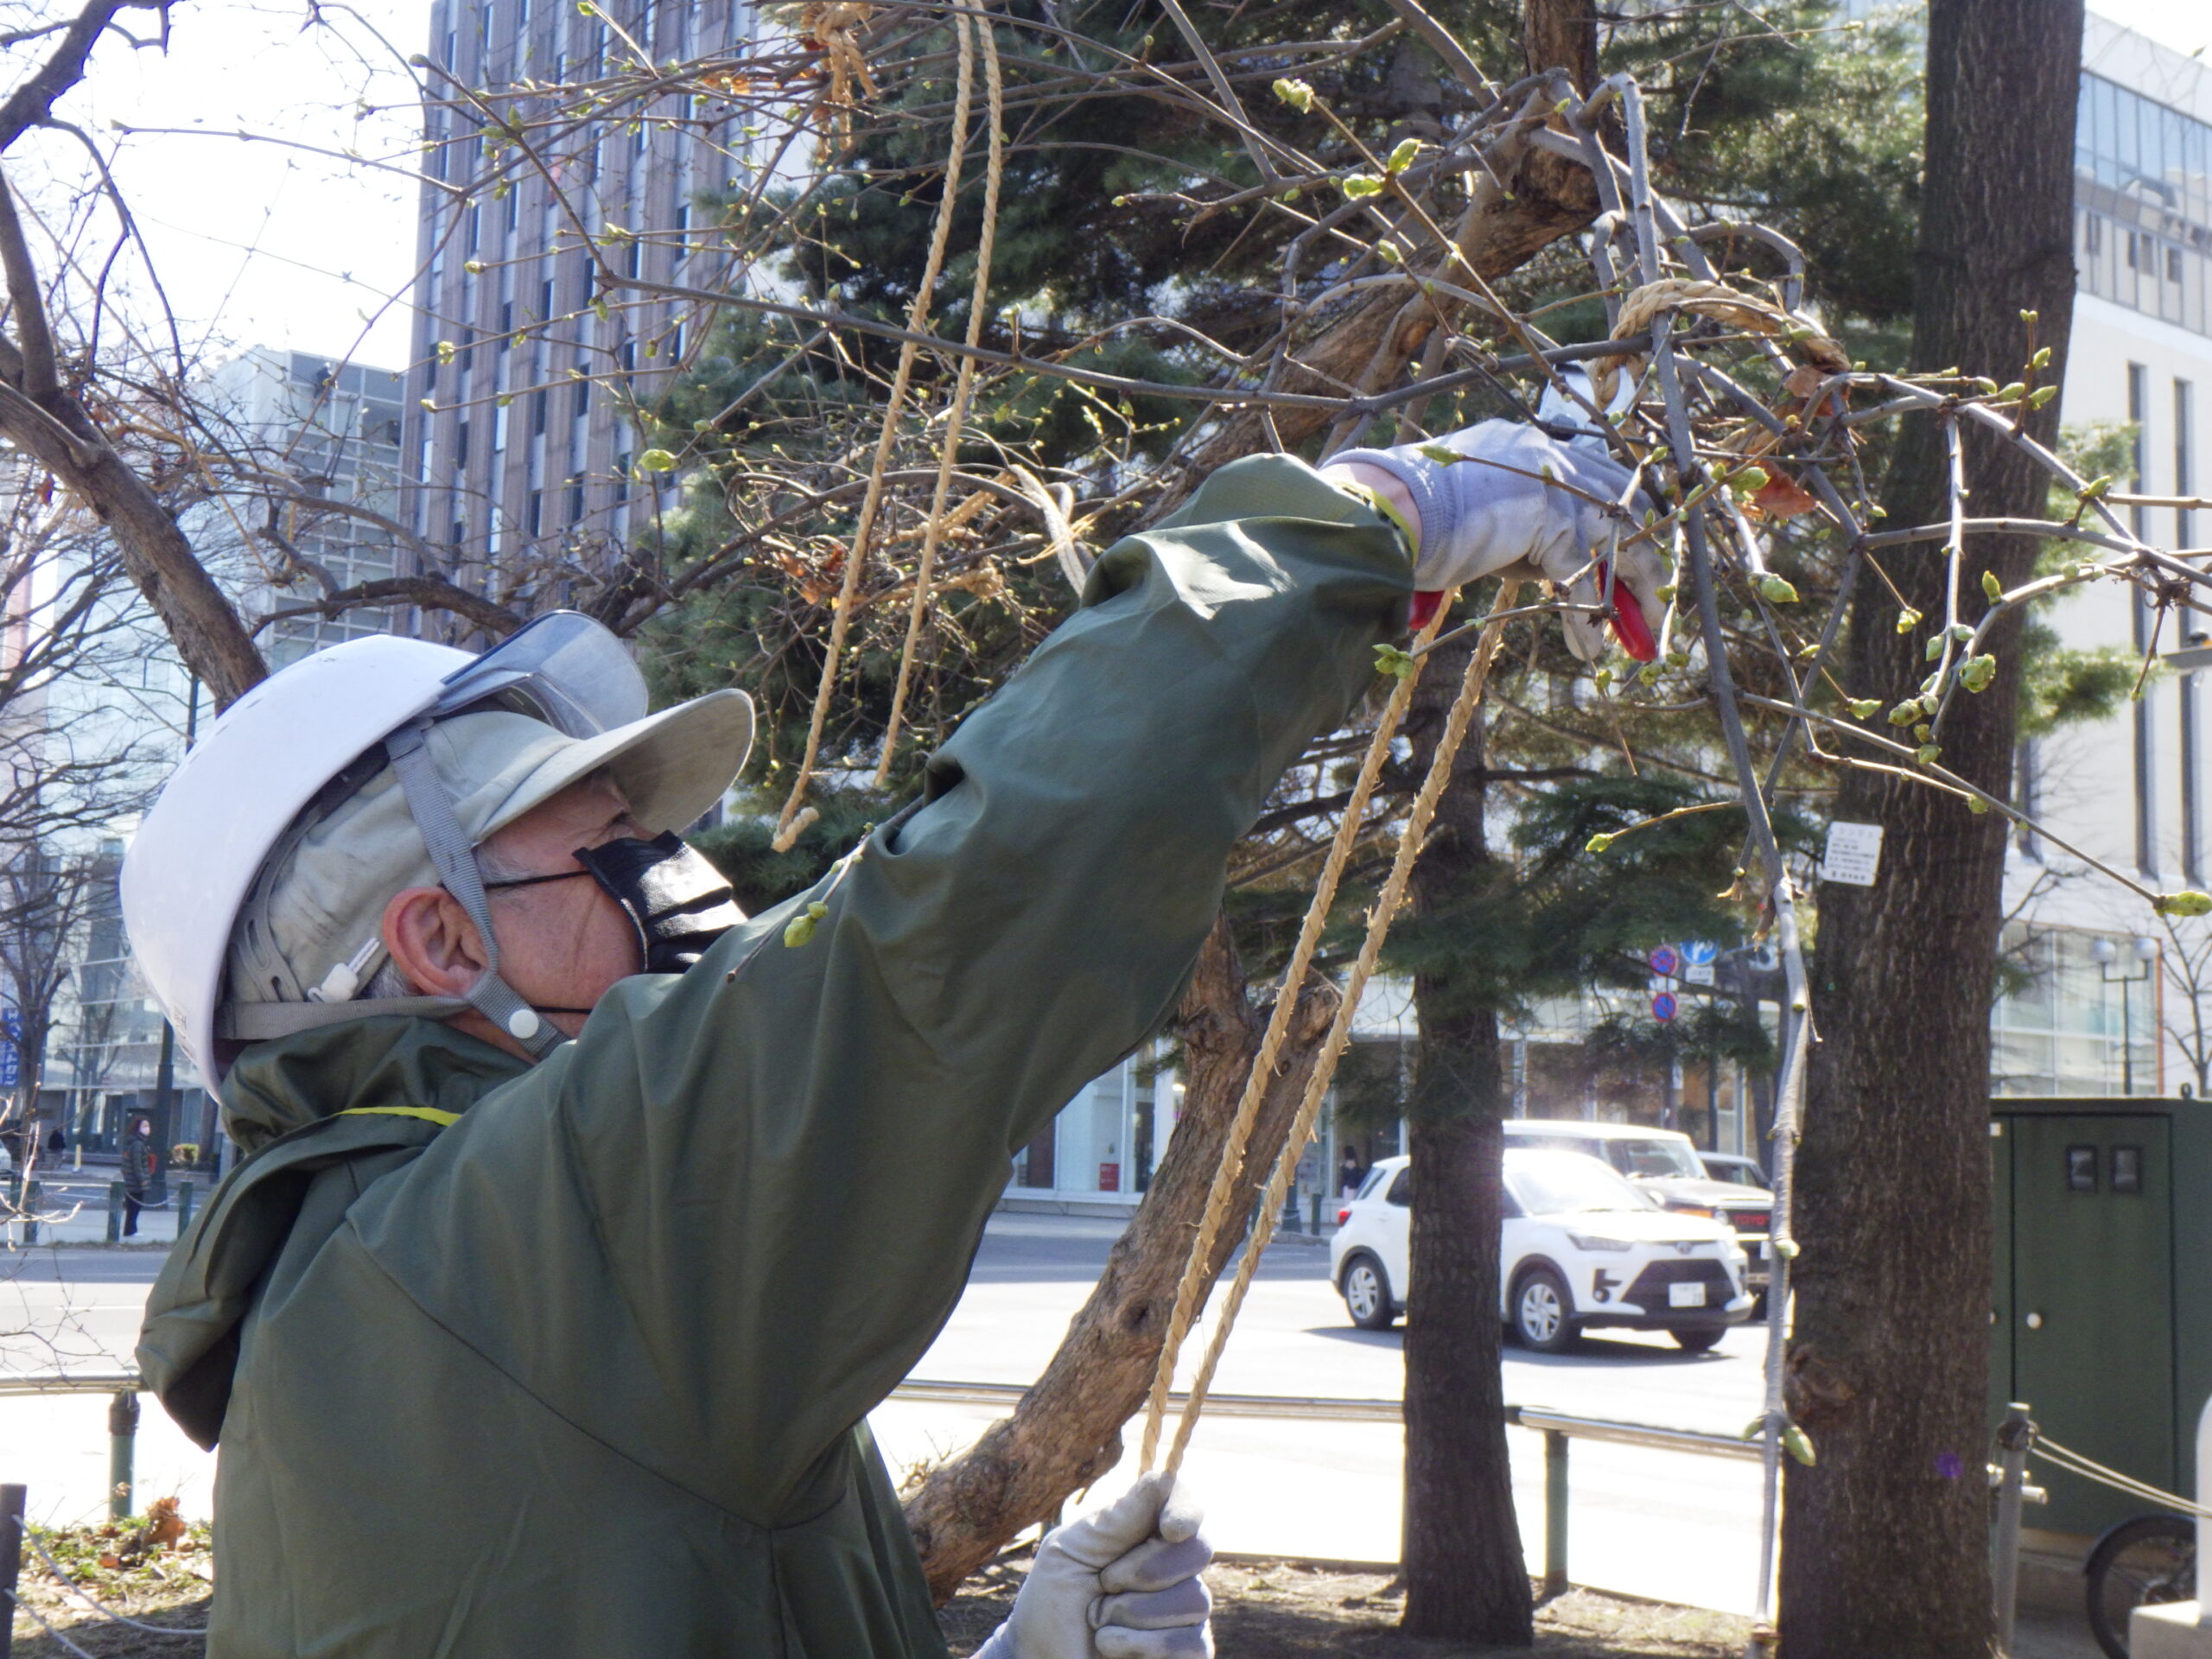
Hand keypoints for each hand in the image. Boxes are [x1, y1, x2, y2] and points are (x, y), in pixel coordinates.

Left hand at [974, 1474, 1213, 1658]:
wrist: (1039, 1658)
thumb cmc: (1051, 1600)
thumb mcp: (1070, 1551)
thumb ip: (1115, 1519)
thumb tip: (1162, 1478)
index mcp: (1144, 1531)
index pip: (1183, 1503)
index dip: (1185, 1510)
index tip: (1171, 1529)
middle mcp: (1172, 1565)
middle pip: (1199, 1549)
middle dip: (1146, 1569)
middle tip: (1103, 1583)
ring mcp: (1184, 1611)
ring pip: (1194, 1600)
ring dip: (1133, 1613)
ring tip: (1098, 1621)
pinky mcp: (1187, 1652)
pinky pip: (1193, 1645)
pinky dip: (1142, 1645)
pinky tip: (1112, 1646)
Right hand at [1325, 420, 1662, 660]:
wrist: (1391, 510)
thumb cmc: (1418, 517)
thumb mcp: (1483, 516)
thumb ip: (1524, 529)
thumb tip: (1555, 572)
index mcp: (1534, 447)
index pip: (1603, 480)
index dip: (1627, 524)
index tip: (1638, 560)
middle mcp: (1552, 458)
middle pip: (1627, 508)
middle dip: (1646, 562)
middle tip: (1654, 605)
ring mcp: (1555, 486)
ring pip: (1619, 544)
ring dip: (1637, 594)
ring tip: (1643, 634)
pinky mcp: (1548, 521)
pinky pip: (1581, 579)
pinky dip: (1586, 619)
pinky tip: (1588, 649)